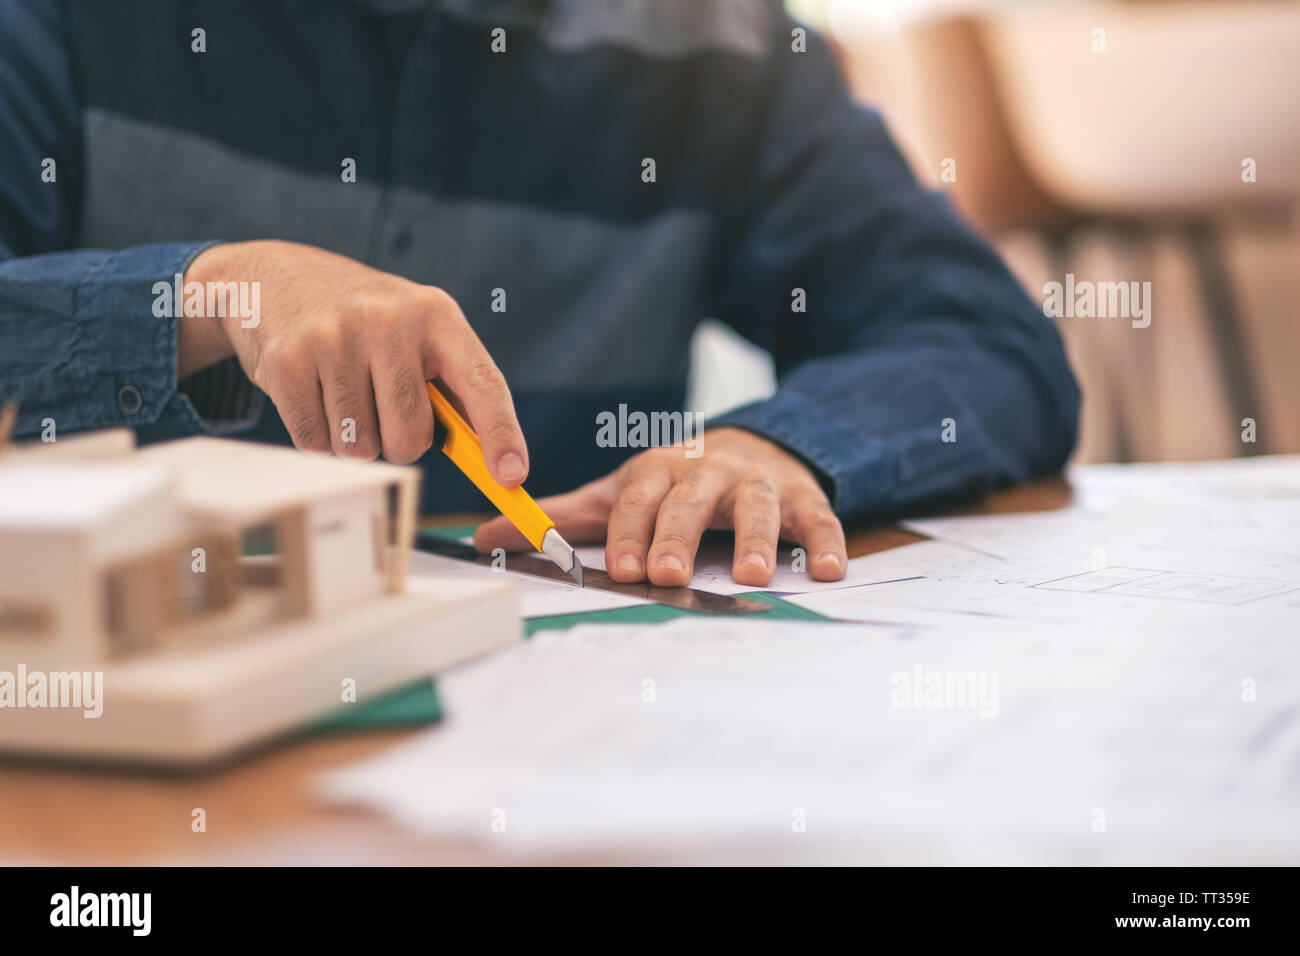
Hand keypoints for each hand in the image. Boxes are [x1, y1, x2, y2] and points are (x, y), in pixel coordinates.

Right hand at [178, 240, 527, 478]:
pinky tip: (315, 397)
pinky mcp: (287, 361)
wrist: (275, 278)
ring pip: (360, 447)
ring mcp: (333, 337)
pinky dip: (318, 438)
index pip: (482, 381)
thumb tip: (493, 465)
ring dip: (355, 442)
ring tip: (344, 395)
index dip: (501, 433)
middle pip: (410, 436)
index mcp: (435, 313)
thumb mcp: (417, 333)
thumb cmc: (367, 325)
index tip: (513, 476)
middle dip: (401, 443)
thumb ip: (453, 390)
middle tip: (384, 409)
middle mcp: (387, 320)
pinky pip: (315, 444)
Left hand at [474, 427, 846, 586]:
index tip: (620, 568)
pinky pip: (818, 517)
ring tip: (753, 575)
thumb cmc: (671, 484)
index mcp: (657, 472)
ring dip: (757, 539)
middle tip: (668, 573)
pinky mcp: (803, 496)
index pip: (637, 501)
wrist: (747, 446)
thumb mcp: (617, 494)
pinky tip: (830, 570)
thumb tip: (482, 535)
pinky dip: (826, 541)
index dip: (628, 533)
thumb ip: (558, 519)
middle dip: (679, 536)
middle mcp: (707, 472)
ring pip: (758, 506)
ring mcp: (757, 483)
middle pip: (692, 501)